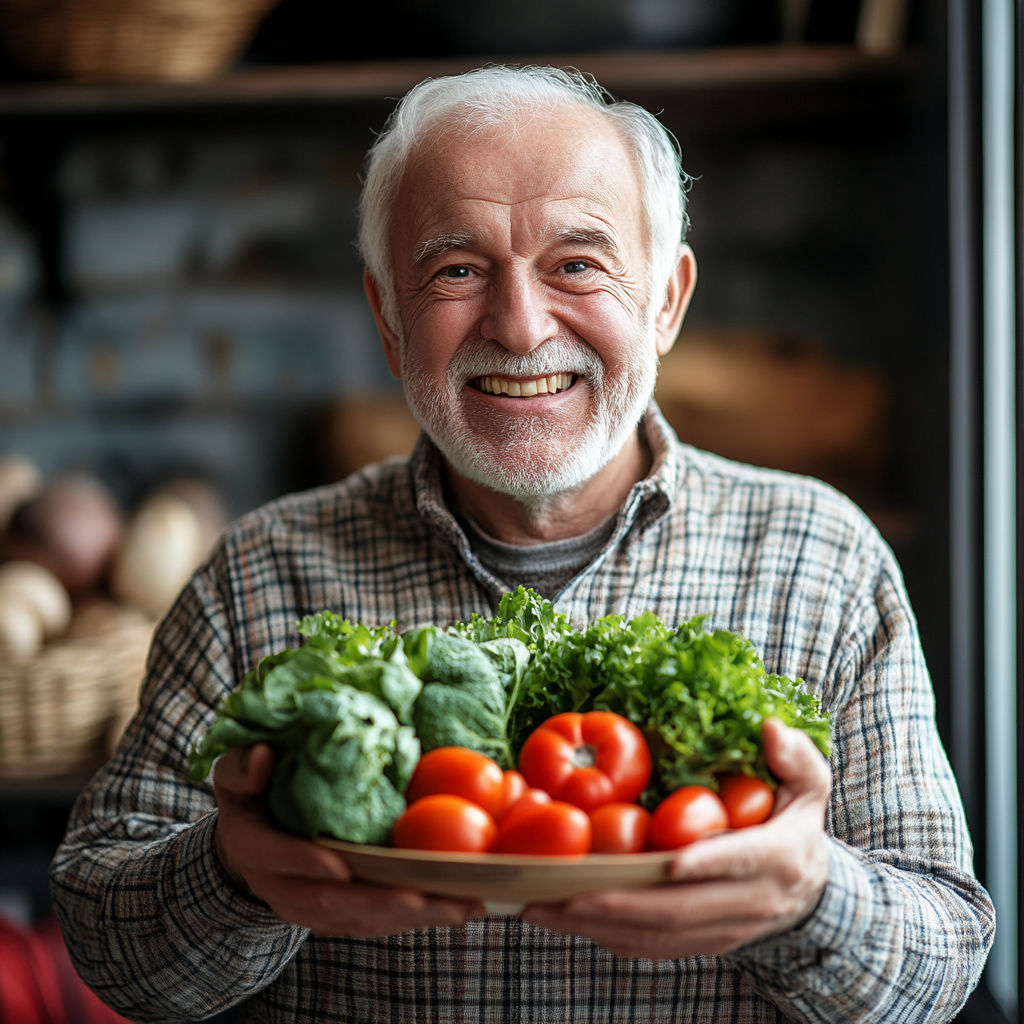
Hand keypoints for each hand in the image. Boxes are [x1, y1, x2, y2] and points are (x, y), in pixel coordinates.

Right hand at [213, 744, 483, 936]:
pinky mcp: (341, 917)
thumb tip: (261, 758)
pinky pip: (381, 922)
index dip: (306, 862)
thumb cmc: (251, 795)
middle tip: (423, 896)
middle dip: (379, 902)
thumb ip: (244, 766)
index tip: (340, 863)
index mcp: (255, 849)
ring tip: (462, 904)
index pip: (278, 858)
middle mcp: (283, 889)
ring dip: (414, 917)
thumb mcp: (237, 773)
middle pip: (332, 903)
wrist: (249, 841)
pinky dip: (421, 918)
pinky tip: (460, 906)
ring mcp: (314, 909)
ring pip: (364, 920)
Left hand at [522, 719, 830, 958]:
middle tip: (568, 889)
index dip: (705, 861)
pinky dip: (610, 938)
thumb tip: (770, 727)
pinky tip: (568, 921)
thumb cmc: (797, 820)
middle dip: (623, 903)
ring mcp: (726, 931)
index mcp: (778, 858)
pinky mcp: (703, 944)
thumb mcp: (808, 782)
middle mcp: (752, 903)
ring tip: (547, 908)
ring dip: (601, 925)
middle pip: (682, 909)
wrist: (811, 888)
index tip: (668, 860)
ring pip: (660, 936)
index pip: (739, 862)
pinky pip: (654, 948)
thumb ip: (793, 755)